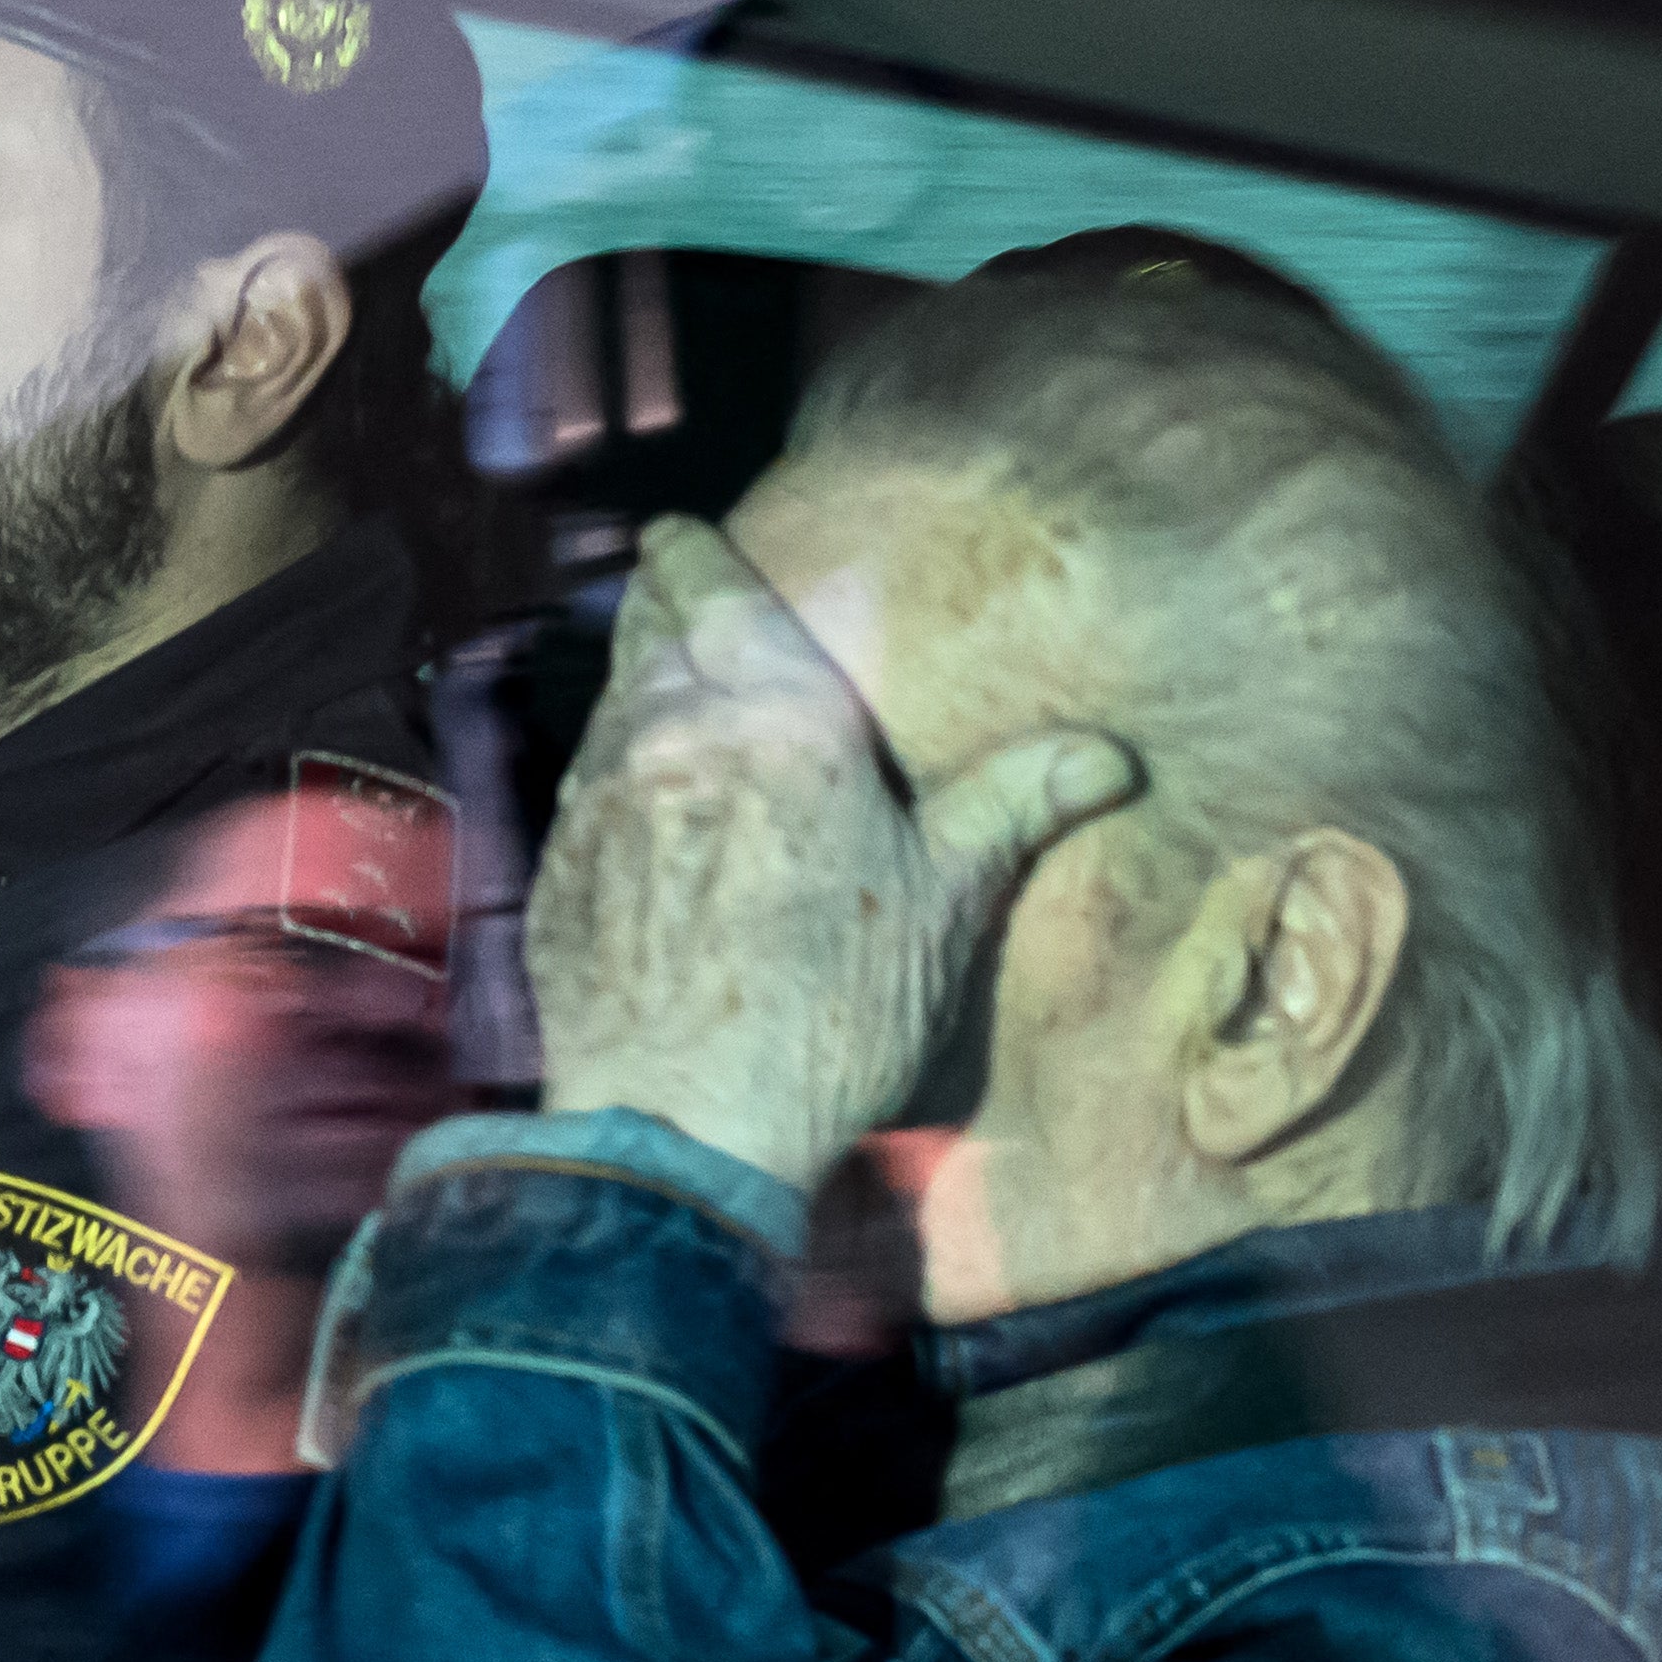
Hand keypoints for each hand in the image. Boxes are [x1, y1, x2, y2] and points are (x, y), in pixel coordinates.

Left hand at [529, 516, 1138, 1192]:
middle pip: (648, 625)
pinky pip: (581, 784)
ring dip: (638, 681)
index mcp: (775, 716)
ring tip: (667, 688)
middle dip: (666, 601)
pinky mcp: (555, 870)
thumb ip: (1013, 804)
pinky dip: (611, 771)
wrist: (683, 1125)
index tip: (690, 536)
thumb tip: (1106, 757)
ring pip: (609, 698)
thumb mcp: (945, 903)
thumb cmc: (829, 1012)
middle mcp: (669, 732)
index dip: (697, 553)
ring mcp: (597, 800)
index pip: (713, 585)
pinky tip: (639, 804)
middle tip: (682, 593)